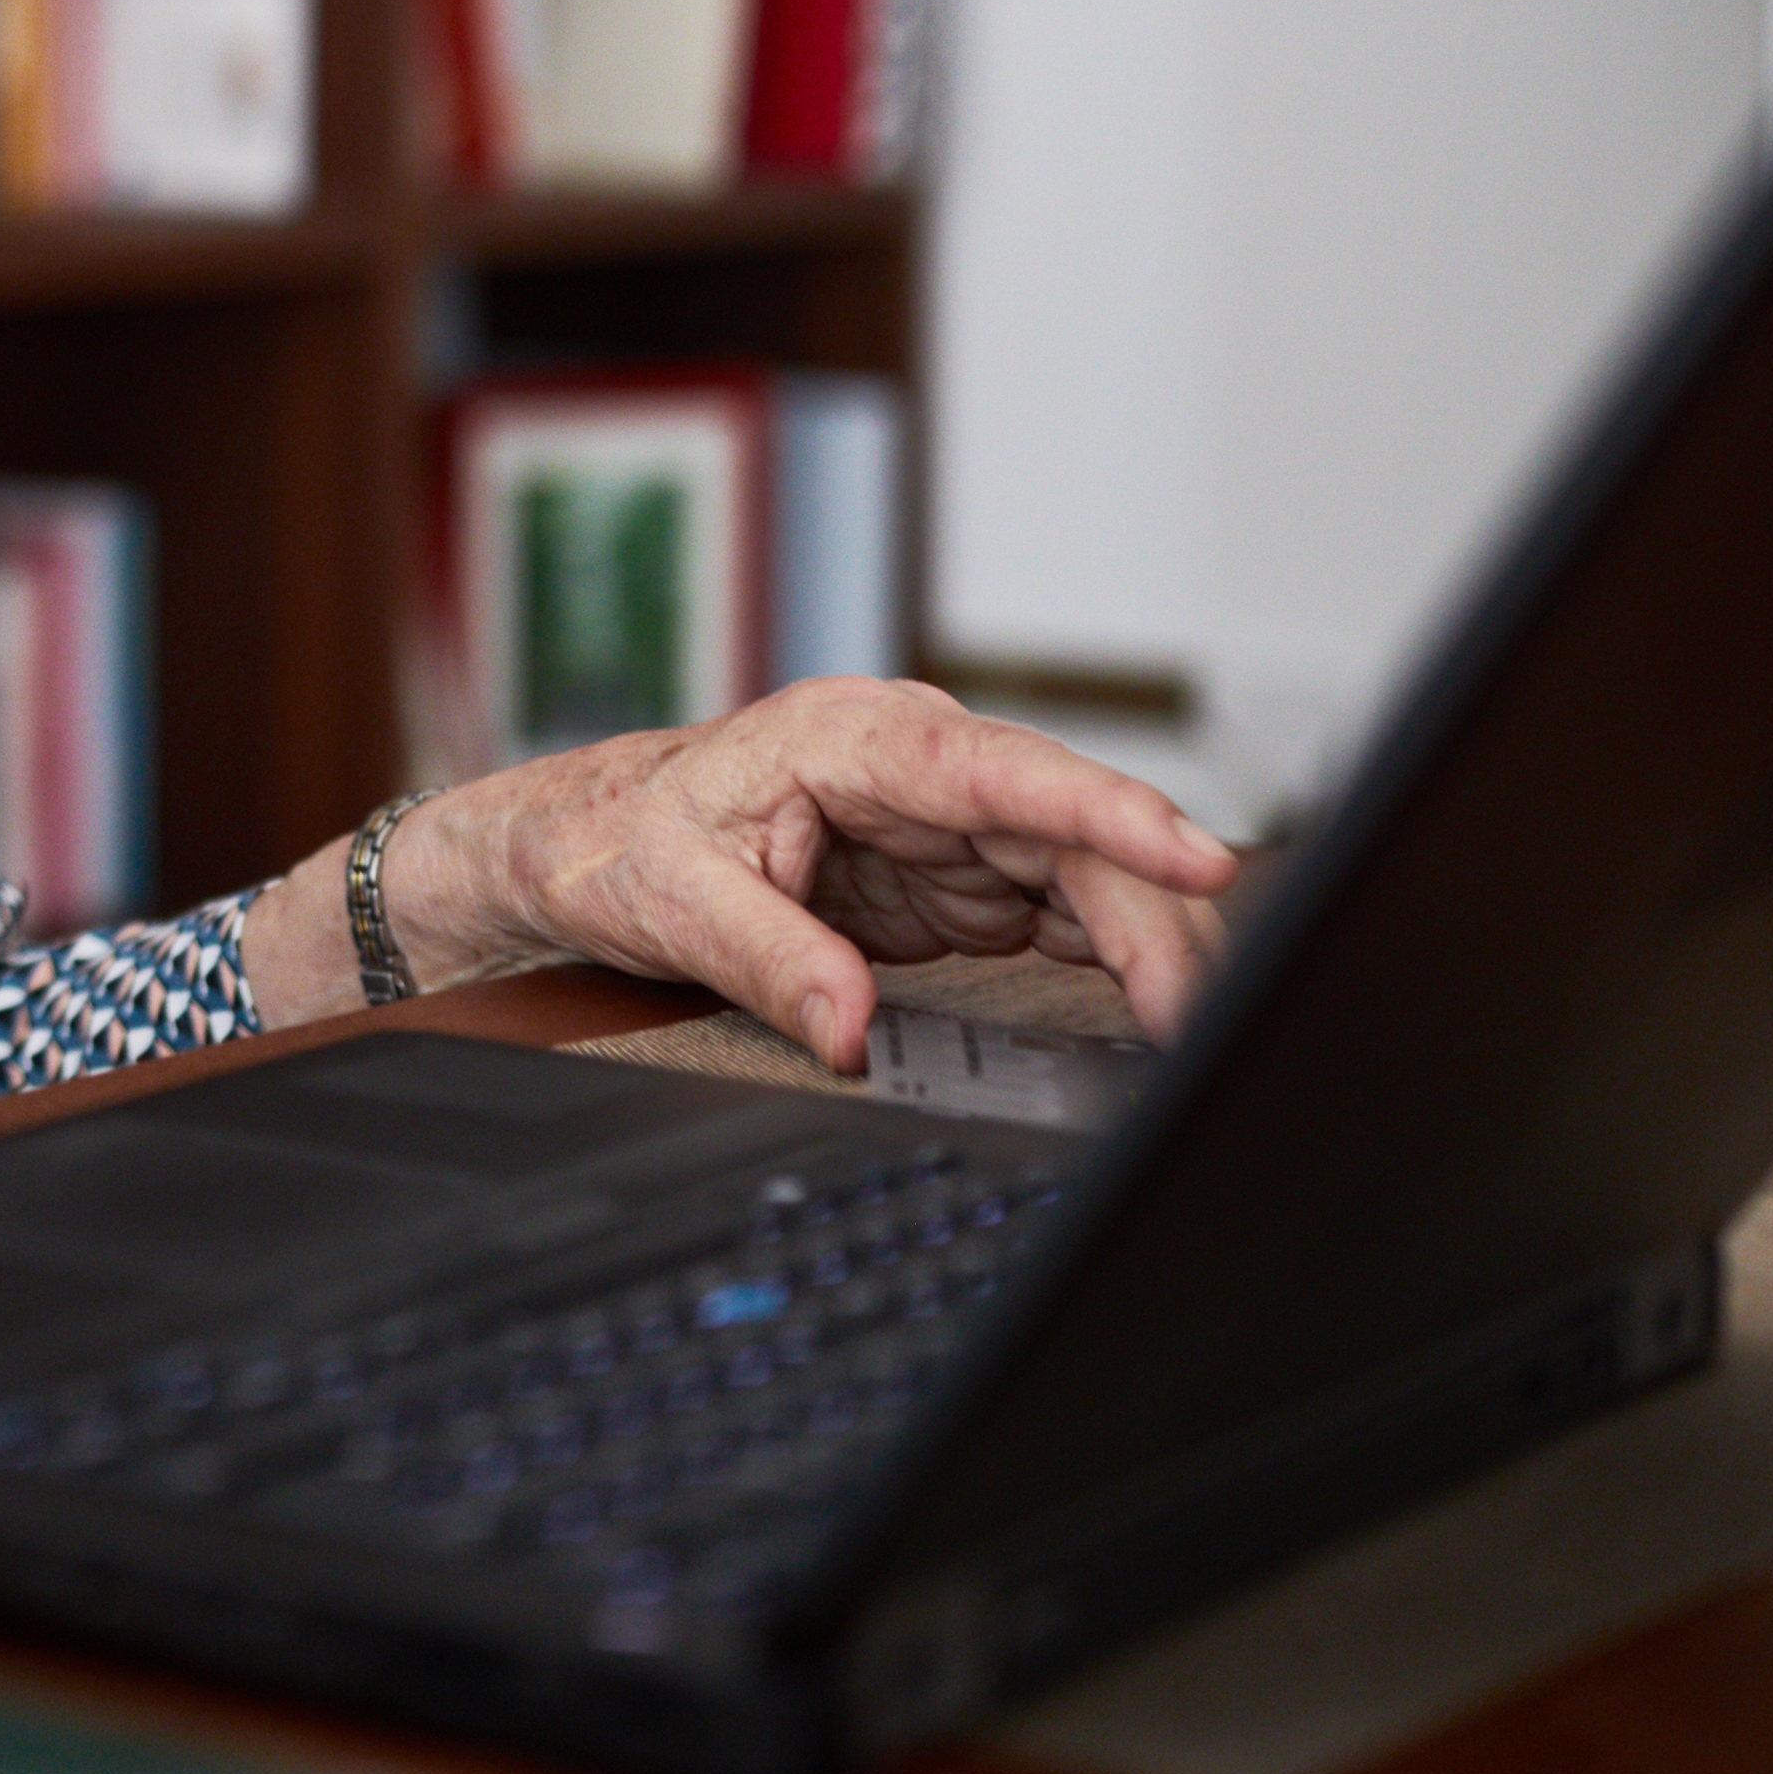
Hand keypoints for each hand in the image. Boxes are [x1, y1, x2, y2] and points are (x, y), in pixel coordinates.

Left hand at [388, 680, 1239, 1070]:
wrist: (579, 841)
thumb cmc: (616, 842)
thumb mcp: (672, 901)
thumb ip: (769, 961)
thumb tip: (851, 1032)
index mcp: (851, 741)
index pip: (1003, 769)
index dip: (1109, 812)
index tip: (1194, 861)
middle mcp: (917, 767)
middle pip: (1071, 832)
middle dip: (1150, 917)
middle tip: (1191, 1018)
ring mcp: (946, 822)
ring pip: (1085, 872)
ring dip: (1146, 943)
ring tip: (1188, 1027)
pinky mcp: (955, 878)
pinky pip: (1061, 909)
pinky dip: (1111, 957)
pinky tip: (1149, 1007)